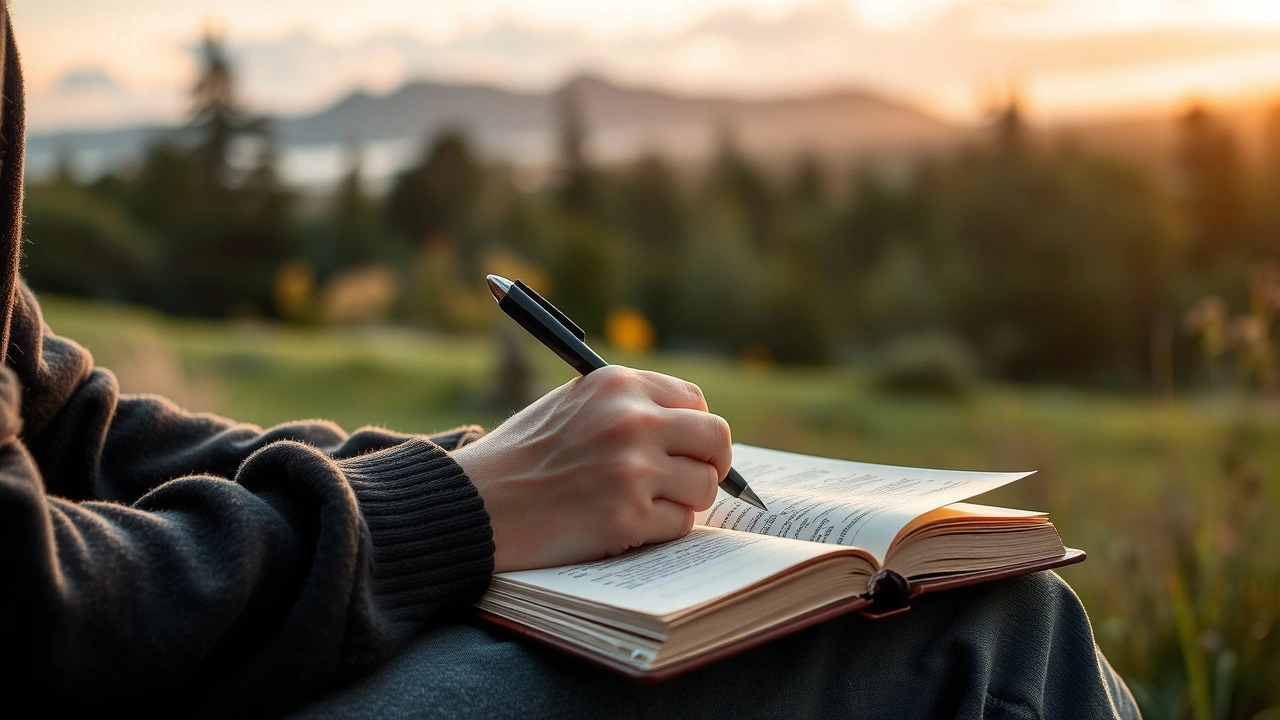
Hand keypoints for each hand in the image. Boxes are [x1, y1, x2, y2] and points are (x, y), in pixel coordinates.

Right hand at [452, 365, 731, 572]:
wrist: (475, 503)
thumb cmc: (520, 458)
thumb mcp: (571, 405)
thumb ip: (625, 407)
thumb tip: (689, 430)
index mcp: (617, 384)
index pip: (694, 399)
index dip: (696, 427)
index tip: (688, 447)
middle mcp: (631, 420)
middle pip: (716, 438)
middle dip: (712, 463)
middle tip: (695, 480)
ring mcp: (632, 470)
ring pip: (703, 486)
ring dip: (683, 501)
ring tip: (646, 505)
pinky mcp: (627, 517)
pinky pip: (680, 524)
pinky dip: (661, 530)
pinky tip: (627, 526)